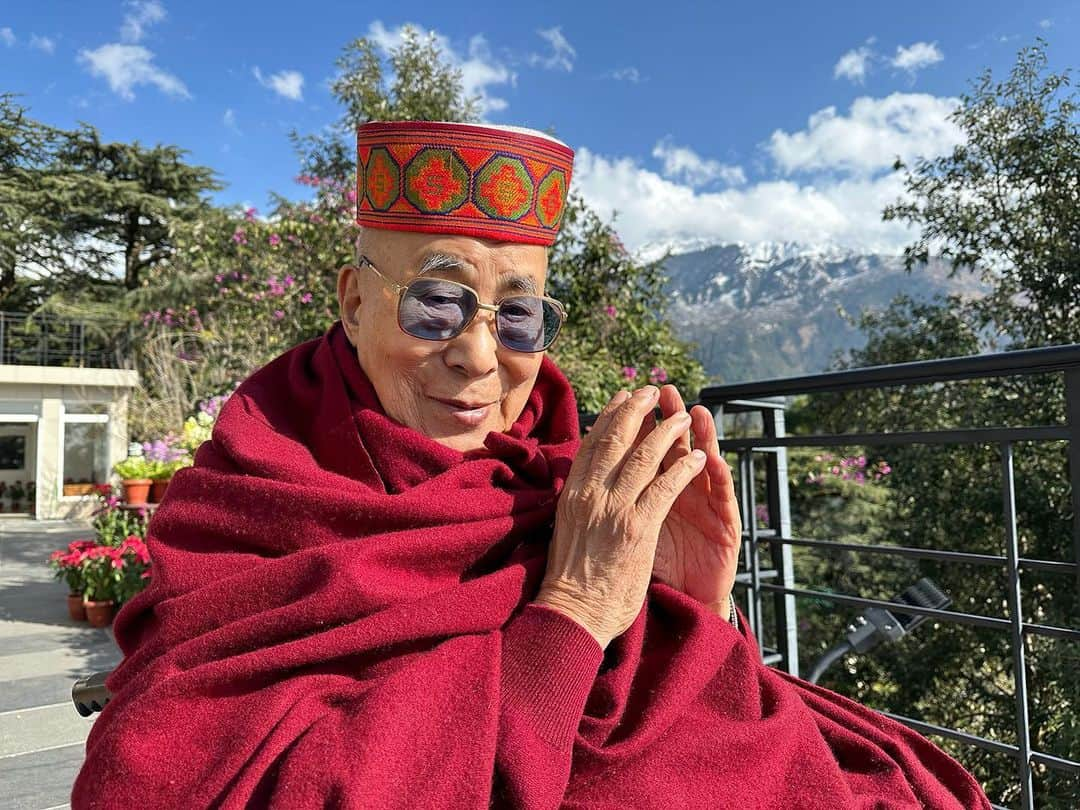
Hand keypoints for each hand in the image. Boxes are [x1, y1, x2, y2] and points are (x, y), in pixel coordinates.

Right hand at [537, 386, 707, 649]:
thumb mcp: (566, 526)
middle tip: (653, 391)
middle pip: (616, 438)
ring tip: (683, 416)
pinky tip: (698, 458)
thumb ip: (579, 499)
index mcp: (573, 492)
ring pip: (644, 456)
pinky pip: (666, 488)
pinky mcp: (637, 528)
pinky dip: (684, 469)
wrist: (572, 613)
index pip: (592, 442)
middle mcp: (590, 493)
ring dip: (667, 432)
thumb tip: (584, 477)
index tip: (623, 397)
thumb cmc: (570, 577)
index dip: (610, 415)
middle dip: (638, 410)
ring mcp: (613, 508)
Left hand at [634, 385, 740, 618]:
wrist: (678, 607)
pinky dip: (719, 476)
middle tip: (662, 390)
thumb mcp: (625, 530)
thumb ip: (619, 498)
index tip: (625, 396)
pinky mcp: (726, 530)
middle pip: (676, 449)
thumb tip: (587, 468)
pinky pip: (723, 498)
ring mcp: (707, 510)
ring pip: (707, 464)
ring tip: (695, 411)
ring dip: (702, 436)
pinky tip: (713, 457)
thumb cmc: (643, 573)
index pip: (647, 451)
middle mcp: (684, 495)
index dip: (639, 425)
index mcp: (655, 494)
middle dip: (668, 418)